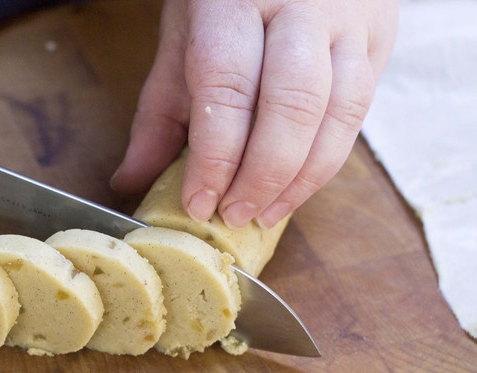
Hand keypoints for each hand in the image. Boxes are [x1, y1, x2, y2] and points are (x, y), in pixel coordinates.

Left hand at [111, 0, 397, 227]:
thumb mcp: (182, 39)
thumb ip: (160, 112)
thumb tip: (130, 181)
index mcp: (236, 2)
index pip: (229, 89)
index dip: (215, 158)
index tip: (198, 203)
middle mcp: (301, 8)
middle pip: (292, 105)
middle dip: (261, 175)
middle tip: (233, 215)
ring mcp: (349, 22)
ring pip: (338, 114)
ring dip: (300, 179)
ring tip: (264, 213)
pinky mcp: (378, 41)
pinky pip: (359, 114)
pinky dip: (326, 162)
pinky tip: (295, 189)